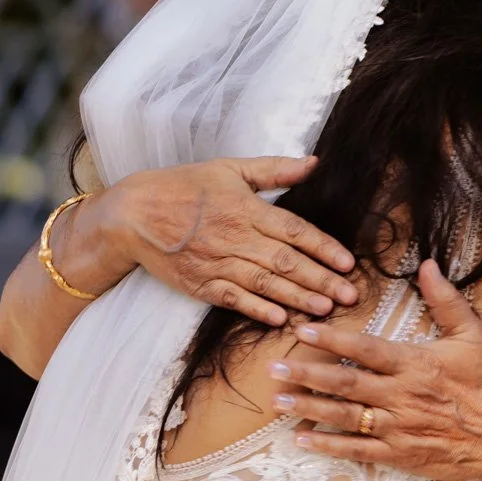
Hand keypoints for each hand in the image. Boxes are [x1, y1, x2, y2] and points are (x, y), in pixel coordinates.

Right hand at [93, 155, 359, 325]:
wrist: (131, 213)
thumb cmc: (184, 186)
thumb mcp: (230, 168)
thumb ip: (274, 169)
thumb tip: (314, 162)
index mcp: (246, 208)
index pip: (294, 230)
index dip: (323, 247)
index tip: (348, 263)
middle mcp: (234, 237)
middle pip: (285, 262)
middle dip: (321, 280)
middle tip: (350, 295)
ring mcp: (216, 262)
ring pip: (264, 283)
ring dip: (297, 298)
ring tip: (325, 309)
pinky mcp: (199, 284)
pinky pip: (233, 299)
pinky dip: (256, 310)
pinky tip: (280, 318)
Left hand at [268, 260, 481, 480]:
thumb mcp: (473, 334)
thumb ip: (446, 300)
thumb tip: (428, 265)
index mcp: (415, 363)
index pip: (365, 349)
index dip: (332, 339)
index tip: (304, 330)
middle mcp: (400, 395)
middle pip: (344, 383)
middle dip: (307, 374)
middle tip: (275, 368)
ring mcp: (396, 426)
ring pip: (344, 416)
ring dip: (309, 407)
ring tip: (278, 401)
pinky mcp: (399, 453)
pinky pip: (356, 450)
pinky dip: (328, 445)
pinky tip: (302, 438)